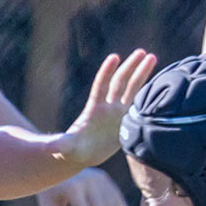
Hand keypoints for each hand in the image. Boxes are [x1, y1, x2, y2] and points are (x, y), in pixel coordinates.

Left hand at [64, 50, 157, 165]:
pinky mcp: (126, 120)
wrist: (83, 154)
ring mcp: (118, 112)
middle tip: (141, 52)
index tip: (114, 57)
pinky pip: (139, 103)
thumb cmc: (72, 150)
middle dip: (129, 67)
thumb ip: (58, 145)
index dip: (106, 72)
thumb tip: (45, 147)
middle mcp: (107, 107)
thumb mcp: (64, 147)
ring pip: (132, 88)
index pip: (101, 86)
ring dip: (141, 73)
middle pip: (120, 82)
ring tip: (151, 56)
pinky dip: (147, 92)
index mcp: (94, 110)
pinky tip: (160, 81)